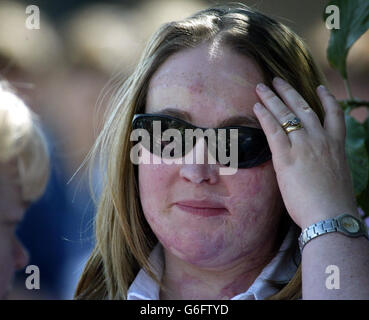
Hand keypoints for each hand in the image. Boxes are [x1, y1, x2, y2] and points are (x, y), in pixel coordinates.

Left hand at [253, 77, 357, 229]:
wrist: (332, 217)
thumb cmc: (334, 204)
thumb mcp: (336, 178)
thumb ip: (326, 165)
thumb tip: (316, 165)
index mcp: (337, 146)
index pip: (334, 115)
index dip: (327, 99)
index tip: (319, 88)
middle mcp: (321, 141)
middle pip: (304, 108)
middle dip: (289, 92)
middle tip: (277, 80)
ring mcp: (305, 147)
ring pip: (287, 115)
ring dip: (273, 98)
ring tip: (262, 87)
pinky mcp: (287, 158)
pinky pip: (274, 130)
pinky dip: (265, 116)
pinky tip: (256, 106)